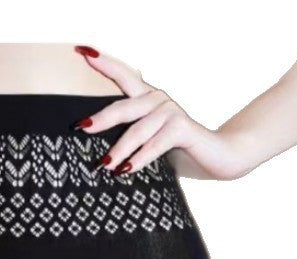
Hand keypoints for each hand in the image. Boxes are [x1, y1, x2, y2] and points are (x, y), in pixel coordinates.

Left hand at [74, 47, 248, 179]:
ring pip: (137, 130)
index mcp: (146, 99)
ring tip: (103, 166)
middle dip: (101, 118)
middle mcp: (157, 100)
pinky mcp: (181, 127)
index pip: (122, 76)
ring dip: (119, 150)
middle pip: (123, 107)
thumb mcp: (146, 142)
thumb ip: (127, 138)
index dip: (102, 63)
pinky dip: (139, 158)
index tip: (80, 51)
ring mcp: (171, 111)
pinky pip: (155, 143)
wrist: (216, 157)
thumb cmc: (176, 150)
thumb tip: (95, 155)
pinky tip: (126, 170)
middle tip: (80, 127)